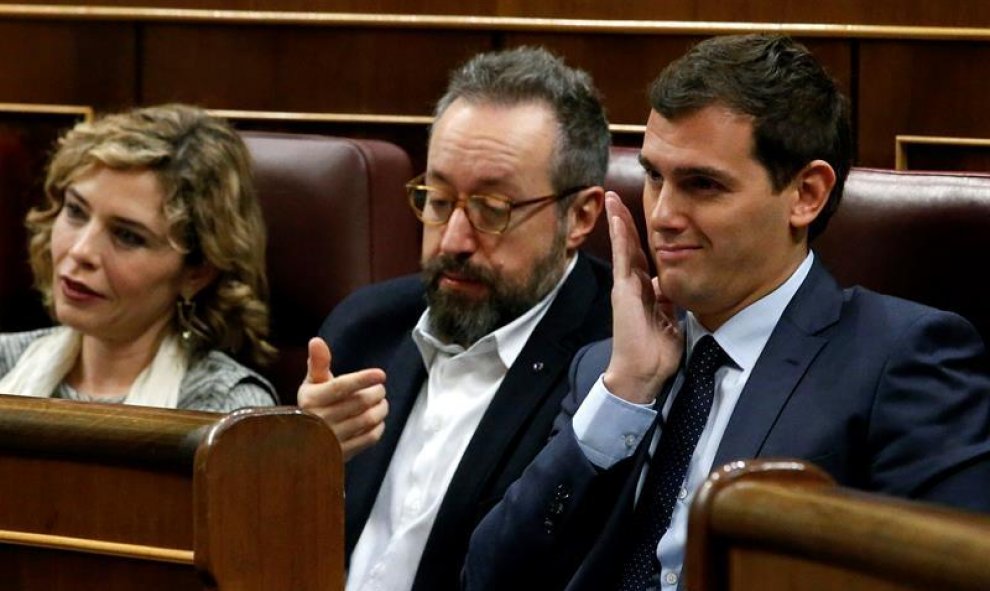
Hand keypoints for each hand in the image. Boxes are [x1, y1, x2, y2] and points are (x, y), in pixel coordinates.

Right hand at [298, 337, 388, 460]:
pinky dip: (378, 428)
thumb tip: (316, 340)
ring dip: (380, 409)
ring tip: (381, 403)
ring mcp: (331, 439)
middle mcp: (319, 420)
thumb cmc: (312, 405)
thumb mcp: (312, 383)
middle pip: (358, 403)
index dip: (362, 379)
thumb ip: (318, 362)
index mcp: (311, 400)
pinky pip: (368, 439)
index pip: (340, 387)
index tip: (380, 374)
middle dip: (375, 393)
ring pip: (366, 420)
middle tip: (379, 389)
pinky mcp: (341, 454)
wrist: (301, 441)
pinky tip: (377, 421)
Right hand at [602, 192, 682, 403]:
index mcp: (644, 292)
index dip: (639, 236)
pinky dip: (620, 237)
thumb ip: (669, 301)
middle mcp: (633, 285)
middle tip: (616, 197)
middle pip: (629, 246)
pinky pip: (622, 258)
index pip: (641, 257)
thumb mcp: (670, 320)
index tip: (637, 217)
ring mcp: (626, 287)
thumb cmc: (655, 353)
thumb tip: (672, 286)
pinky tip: (617, 218)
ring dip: (618, 221)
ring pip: (623, 247)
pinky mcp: (624, 291)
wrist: (642, 372)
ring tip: (612, 199)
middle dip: (624, 221)